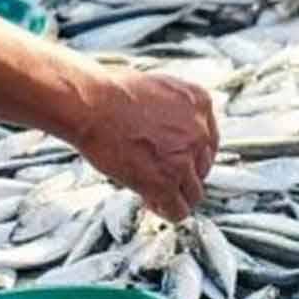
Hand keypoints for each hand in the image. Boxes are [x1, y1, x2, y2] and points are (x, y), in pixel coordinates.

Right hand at [72, 68, 218, 221]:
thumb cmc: (108, 93)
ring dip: (174, 195)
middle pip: (202, 169)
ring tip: (152, 193)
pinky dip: (165, 211)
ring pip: (193, 194)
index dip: (189, 156)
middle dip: (181, 175)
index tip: (173, 161)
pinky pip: (178, 211)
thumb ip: (173, 109)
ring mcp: (184, 159)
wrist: (89, 104)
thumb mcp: (156, 88)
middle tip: (158, 176)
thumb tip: (169, 130)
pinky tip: (148, 201)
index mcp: (200, 102)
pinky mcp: (165, 183)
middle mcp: (199, 131)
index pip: (209, 142)